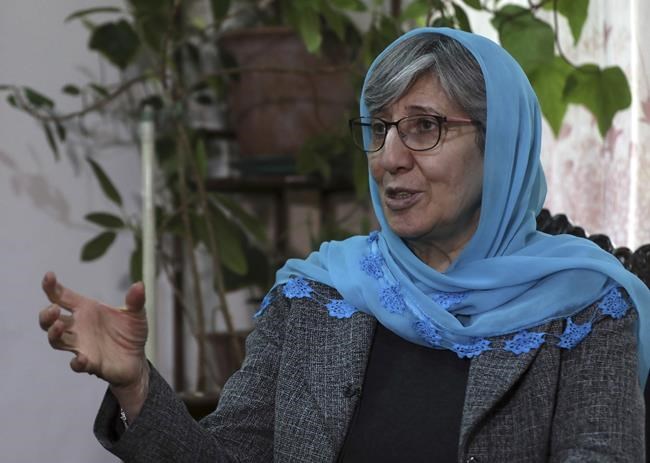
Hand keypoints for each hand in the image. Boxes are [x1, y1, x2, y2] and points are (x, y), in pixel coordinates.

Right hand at [38, 272, 148, 389]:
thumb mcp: (136, 314)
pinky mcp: (90, 364)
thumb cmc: (130, 333)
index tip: (49, 276)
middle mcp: (78, 328)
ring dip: (54, 333)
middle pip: (50, 321)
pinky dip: (77, 362)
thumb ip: (136, 301)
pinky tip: (81, 359)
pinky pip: (77, 364)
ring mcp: (82, 346)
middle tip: (54, 309)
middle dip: (47, 315)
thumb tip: (139, 285)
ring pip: (57, 341)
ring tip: (59, 325)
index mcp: (86, 310)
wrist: (137, 359)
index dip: (52, 287)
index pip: (62, 297)